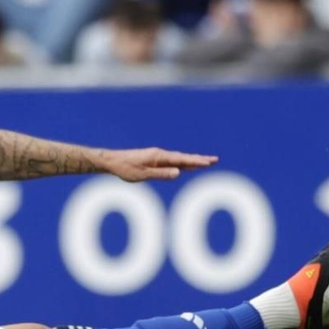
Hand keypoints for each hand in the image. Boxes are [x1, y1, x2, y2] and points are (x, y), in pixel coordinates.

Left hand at [96, 148, 218, 182]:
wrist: (113, 161)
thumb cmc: (126, 168)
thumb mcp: (142, 175)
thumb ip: (161, 174)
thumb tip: (179, 173)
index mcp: (159, 156)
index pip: (182, 159)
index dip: (196, 161)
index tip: (209, 162)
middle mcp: (161, 154)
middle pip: (184, 157)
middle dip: (200, 159)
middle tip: (215, 160)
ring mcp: (158, 156)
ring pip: (180, 159)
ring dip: (193, 160)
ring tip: (207, 162)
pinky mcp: (155, 160)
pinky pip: (173, 161)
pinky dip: (183, 163)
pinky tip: (188, 166)